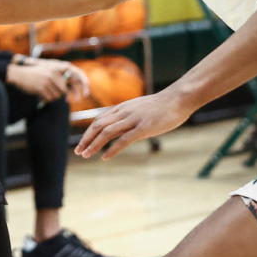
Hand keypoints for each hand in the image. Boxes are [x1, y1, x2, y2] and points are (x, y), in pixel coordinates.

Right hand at [7, 58, 88, 102]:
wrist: (18, 74)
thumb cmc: (34, 74)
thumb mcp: (48, 71)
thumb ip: (59, 78)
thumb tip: (70, 90)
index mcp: (56, 67)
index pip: (75, 74)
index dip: (83, 82)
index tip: (87, 91)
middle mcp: (54, 73)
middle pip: (64, 90)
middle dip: (62, 95)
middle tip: (65, 98)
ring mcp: (48, 80)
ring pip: (57, 96)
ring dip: (51, 96)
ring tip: (43, 91)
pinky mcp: (42, 88)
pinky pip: (49, 98)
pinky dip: (46, 99)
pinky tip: (40, 94)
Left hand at [75, 88, 191, 159]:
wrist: (177, 99)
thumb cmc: (161, 105)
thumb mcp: (140, 108)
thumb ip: (130, 116)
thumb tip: (124, 128)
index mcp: (122, 108)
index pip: (99, 120)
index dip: (88, 132)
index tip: (82, 143)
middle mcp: (123, 112)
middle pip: (98, 126)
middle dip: (86, 139)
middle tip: (79, 152)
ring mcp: (133, 120)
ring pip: (107, 132)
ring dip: (94, 145)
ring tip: (86, 155)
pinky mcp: (143, 128)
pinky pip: (123, 140)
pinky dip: (112, 149)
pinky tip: (105, 158)